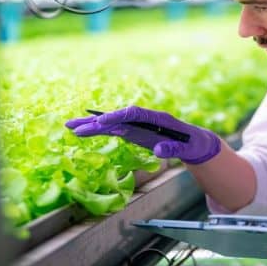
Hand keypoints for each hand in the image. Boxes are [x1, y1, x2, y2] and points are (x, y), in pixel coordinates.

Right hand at [65, 105, 221, 164]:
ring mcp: (139, 126)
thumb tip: (159, 151)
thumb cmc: (194, 145)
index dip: (117, 116)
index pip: (134, 114)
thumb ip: (174, 150)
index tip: (101, 122)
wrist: (196, 143)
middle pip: (118, 117)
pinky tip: (84, 132)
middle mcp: (145, 119)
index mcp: (158, 119)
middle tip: (74, 126)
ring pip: (113, 123)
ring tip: (70, 126)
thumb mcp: (188, 149)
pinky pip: (115, 130)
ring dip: (92, 126)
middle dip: (96, 121)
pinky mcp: (136, 133)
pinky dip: (100, 131)